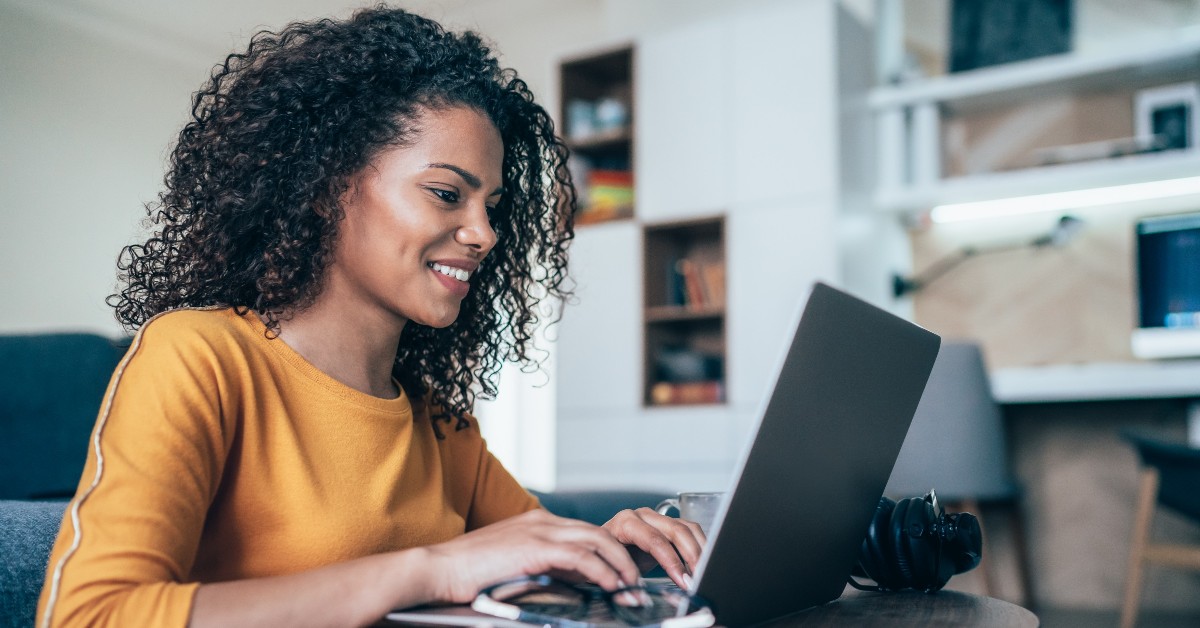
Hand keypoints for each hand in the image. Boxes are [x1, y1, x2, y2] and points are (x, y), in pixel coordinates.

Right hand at [423, 509, 641, 602]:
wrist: (437, 568)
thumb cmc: (468, 572)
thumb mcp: (512, 562)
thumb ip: (539, 565)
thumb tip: (566, 581)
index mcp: (537, 523)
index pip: (587, 532)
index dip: (611, 552)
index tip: (625, 573)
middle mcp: (543, 521)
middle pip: (599, 533)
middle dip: (624, 558)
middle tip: (639, 582)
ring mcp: (539, 531)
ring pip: (598, 541)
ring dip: (621, 566)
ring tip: (633, 588)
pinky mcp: (535, 548)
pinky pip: (582, 557)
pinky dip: (603, 571)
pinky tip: (613, 586)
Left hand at [602, 508, 705, 589]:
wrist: (600, 551)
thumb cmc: (602, 559)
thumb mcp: (609, 568)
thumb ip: (625, 578)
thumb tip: (638, 594)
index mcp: (625, 523)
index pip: (655, 539)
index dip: (671, 561)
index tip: (682, 580)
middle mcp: (642, 516)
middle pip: (676, 531)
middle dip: (691, 557)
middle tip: (698, 578)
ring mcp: (656, 518)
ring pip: (687, 528)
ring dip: (700, 551)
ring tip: (703, 572)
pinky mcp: (667, 524)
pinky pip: (690, 531)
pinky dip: (700, 547)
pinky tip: (702, 563)